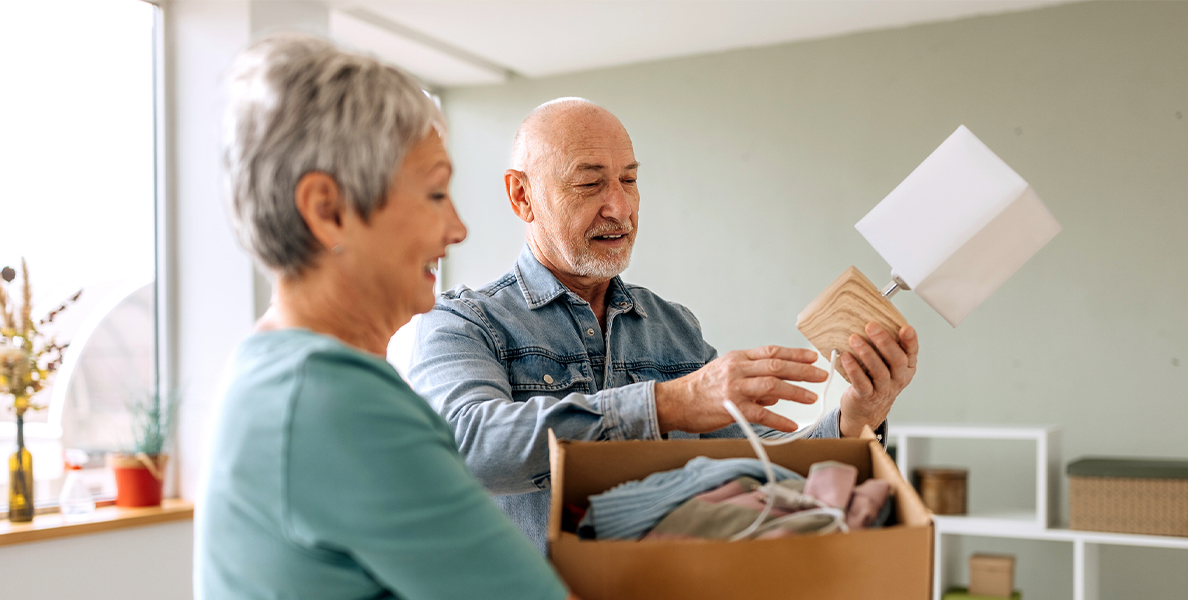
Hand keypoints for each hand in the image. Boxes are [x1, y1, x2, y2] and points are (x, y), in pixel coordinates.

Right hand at [654, 346, 827, 433]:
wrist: (676, 402)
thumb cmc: (701, 389)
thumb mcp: (727, 374)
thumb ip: (753, 380)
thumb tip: (778, 391)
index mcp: (738, 358)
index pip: (771, 352)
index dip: (794, 354)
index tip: (813, 356)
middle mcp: (738, 370)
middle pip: (776, 366)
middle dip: (802, 370)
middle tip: (821, 375)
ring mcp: (735, 388)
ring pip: (772, 385)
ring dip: (795, 392)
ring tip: (812, 398)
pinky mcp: (732, 408)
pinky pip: (760, 413)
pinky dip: (779, 419)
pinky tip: (792, 425)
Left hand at [838, 323, 918, 436]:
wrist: (866, 409)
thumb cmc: (875, 379)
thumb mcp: (885, 362)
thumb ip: (883, 345)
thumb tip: (870, 317)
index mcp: (906, 366)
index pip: (911, 352)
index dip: (910, 340)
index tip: (905, 328)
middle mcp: (898, 378)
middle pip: (897, 360)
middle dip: (884, 342)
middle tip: (871, 326)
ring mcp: (884, 389)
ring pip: (879, 371)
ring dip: (866, 353)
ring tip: (854, 339)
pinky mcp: (867, 396)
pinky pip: (862, 383)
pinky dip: (854, 370)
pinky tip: (846, 357)